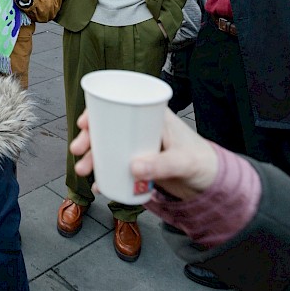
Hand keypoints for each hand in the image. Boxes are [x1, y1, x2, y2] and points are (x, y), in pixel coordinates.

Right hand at [70, 109, 218, 199]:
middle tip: (78, 150)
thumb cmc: (202, 162)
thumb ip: (161, 165)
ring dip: (93, 157)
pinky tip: (99, 184)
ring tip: (84, 172)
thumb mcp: (183, 162)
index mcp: (152, 116)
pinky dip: (105, 173)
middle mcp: (141, 128)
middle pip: (108, 127)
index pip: (120, 105)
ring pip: (108, 147)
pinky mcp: (139, 164)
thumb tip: (133, 169)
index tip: (84, 123)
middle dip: (89, 139)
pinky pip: (116, 165)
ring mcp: (138, 146)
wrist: (211, 183)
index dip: (97, 111)